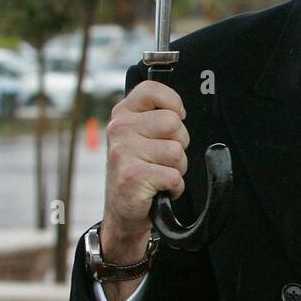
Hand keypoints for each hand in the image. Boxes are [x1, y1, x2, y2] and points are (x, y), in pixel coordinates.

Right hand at [101, 79, 189, 257]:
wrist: (123, 210)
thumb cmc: (140, 169)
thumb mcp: (142, 135)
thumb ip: (156, 116)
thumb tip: (180, 108)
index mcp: (123, 114)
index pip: (152, 90)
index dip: (173, 103)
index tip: (176, 117)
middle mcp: (120, 129)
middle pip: (174, 123)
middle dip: (179, 144)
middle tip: (162, 158)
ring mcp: (123, 152)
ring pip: (177, 152)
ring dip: (176, 168)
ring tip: (158, 173)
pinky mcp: (132, 176)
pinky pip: (174, 176)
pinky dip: (174, 187)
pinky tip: (158, 188)